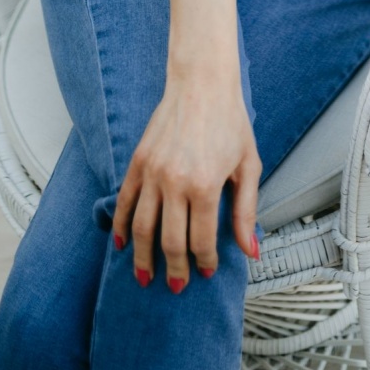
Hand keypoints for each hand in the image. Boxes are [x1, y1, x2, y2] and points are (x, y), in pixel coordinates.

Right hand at [111, 68, 261, 290]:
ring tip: (145, 277)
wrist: (202, 83)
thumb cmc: (230, 121)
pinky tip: (120, 244)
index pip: (201, 240)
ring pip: (141, 227)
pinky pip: (124, 201)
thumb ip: (246, 211)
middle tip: (177, 286)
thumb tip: (250, 250)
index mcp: (206, 186)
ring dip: (142, 257)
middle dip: (174, 269)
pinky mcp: (138, 162)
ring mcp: (153, 172)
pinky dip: (119, 225)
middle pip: (170, 241)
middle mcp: (175, 182)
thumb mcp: (249, 165)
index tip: (207, 271)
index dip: (205, 261)